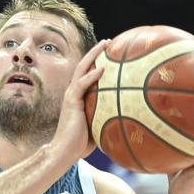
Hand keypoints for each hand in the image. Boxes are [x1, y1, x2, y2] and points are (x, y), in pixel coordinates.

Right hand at [50, 39, 108, 161]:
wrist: (64, 151)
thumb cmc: (81, 144)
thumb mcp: (98, 126)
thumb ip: (108, 117)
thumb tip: (129, 116)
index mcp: (78, 97)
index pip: (87, 75)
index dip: (96, 62)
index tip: (109, 54)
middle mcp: (73, 93)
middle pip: (83, 66)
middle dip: (95, 53)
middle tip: (108, 42)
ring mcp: (71, 96)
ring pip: (81, 70)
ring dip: (93, 56)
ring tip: (105, 45)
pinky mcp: (71, 102)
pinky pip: (82, 85)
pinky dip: (91, 76)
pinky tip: (102, 69)